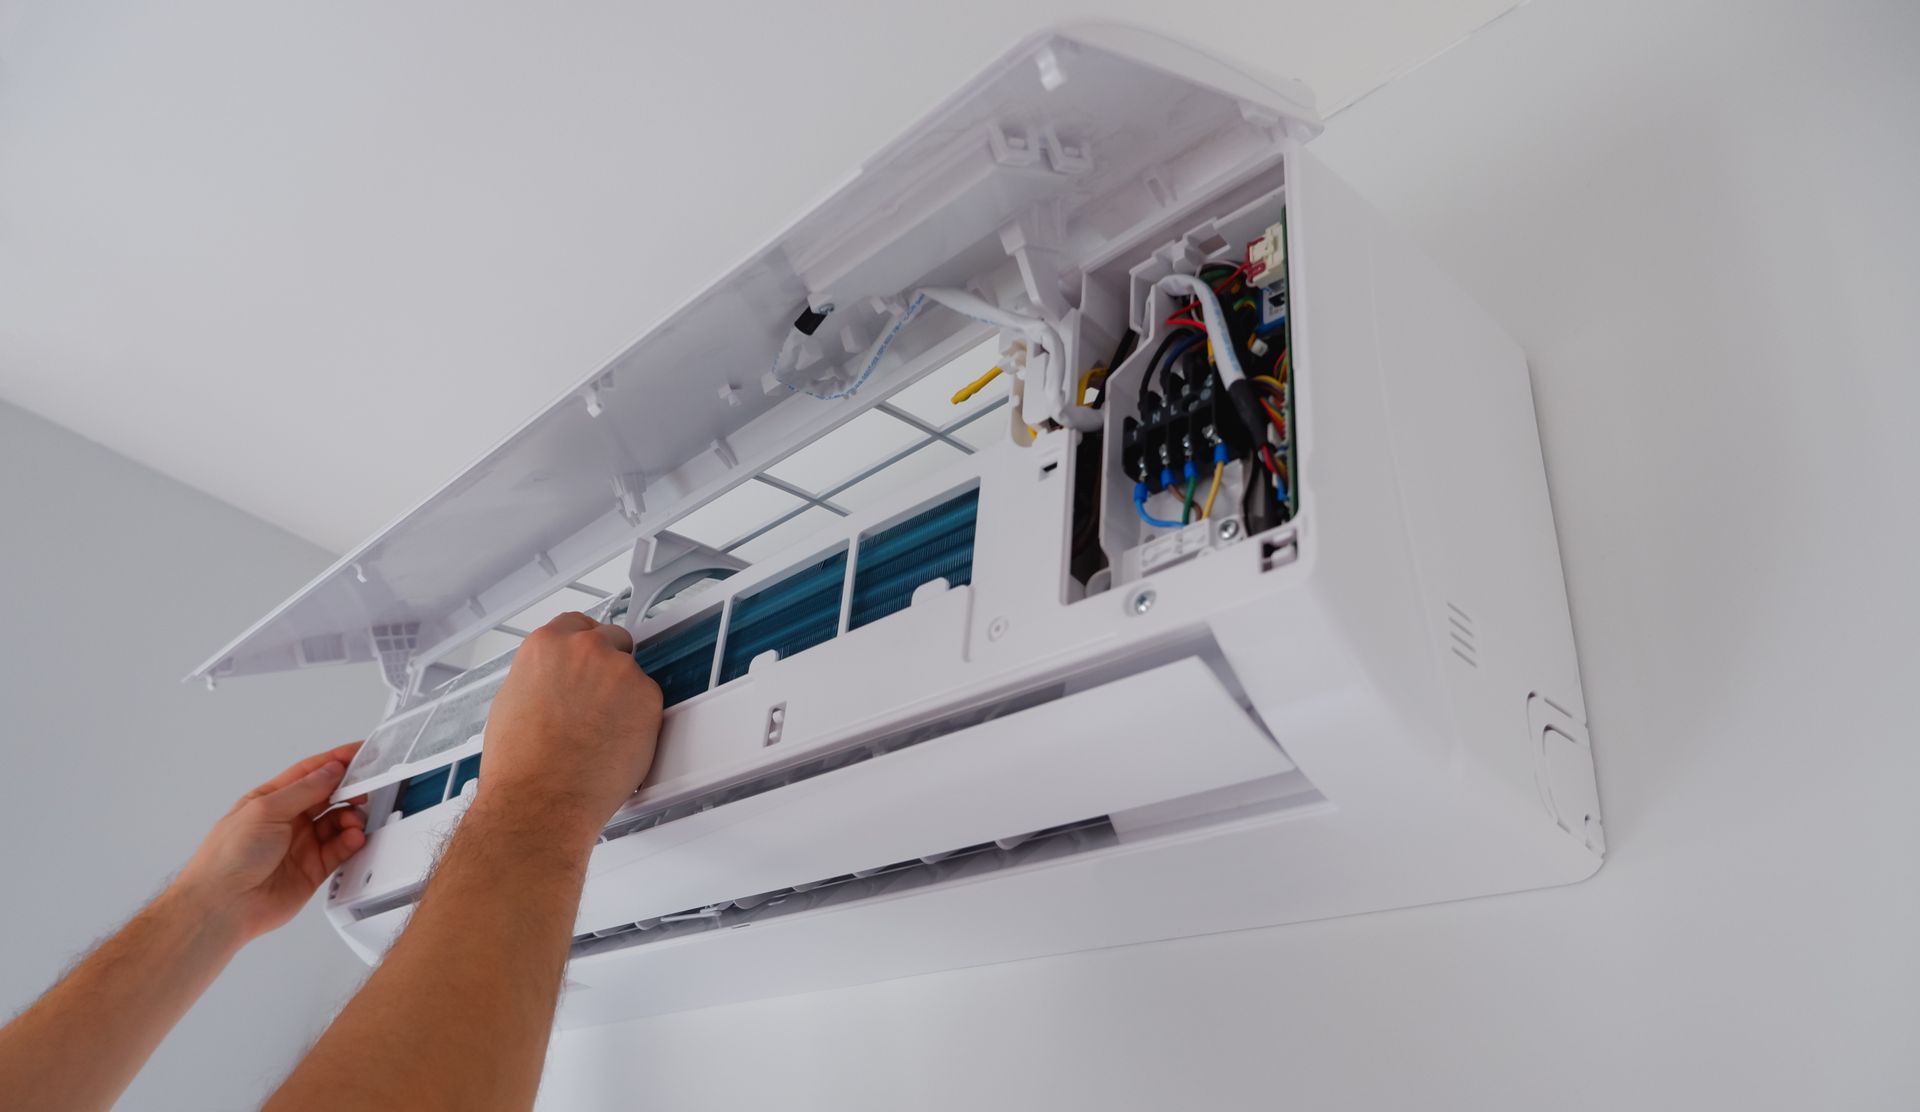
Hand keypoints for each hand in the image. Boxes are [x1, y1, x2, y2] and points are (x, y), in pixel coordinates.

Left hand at [172, 743, 368, 942]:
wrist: (223, 906)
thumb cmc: (228, 857)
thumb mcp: (266, 810)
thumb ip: (304, 790)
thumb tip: (331, 770)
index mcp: (272, 800)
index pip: (310, 773)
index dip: (335, 761)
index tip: (360, 753)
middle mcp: (288, 820)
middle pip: (328, 797)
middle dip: (349, 790)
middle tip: (366, 788)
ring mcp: (301, 845)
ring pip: (338, 823)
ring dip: (352, 818)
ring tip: (355, 821)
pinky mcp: (313, 869)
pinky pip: (340, 850)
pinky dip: (352, 842)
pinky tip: (354, 838)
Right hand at [475, 612, 662, 848]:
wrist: (541, 801)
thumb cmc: (520, 764)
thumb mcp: (512, 699)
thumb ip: (541, 674)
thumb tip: (554, 676)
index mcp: (546, 644)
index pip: (576, 624)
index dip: (582, 646)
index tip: (585, 661)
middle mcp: (585, 649)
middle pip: (611, 640)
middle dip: (607, 666)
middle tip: (597, 701)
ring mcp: (620, 671)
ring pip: (632, 674)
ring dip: (623, 695)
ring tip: (600, 733)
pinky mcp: (648, 698)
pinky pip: (648, 702)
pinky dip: (639, 719)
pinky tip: (616, 743)